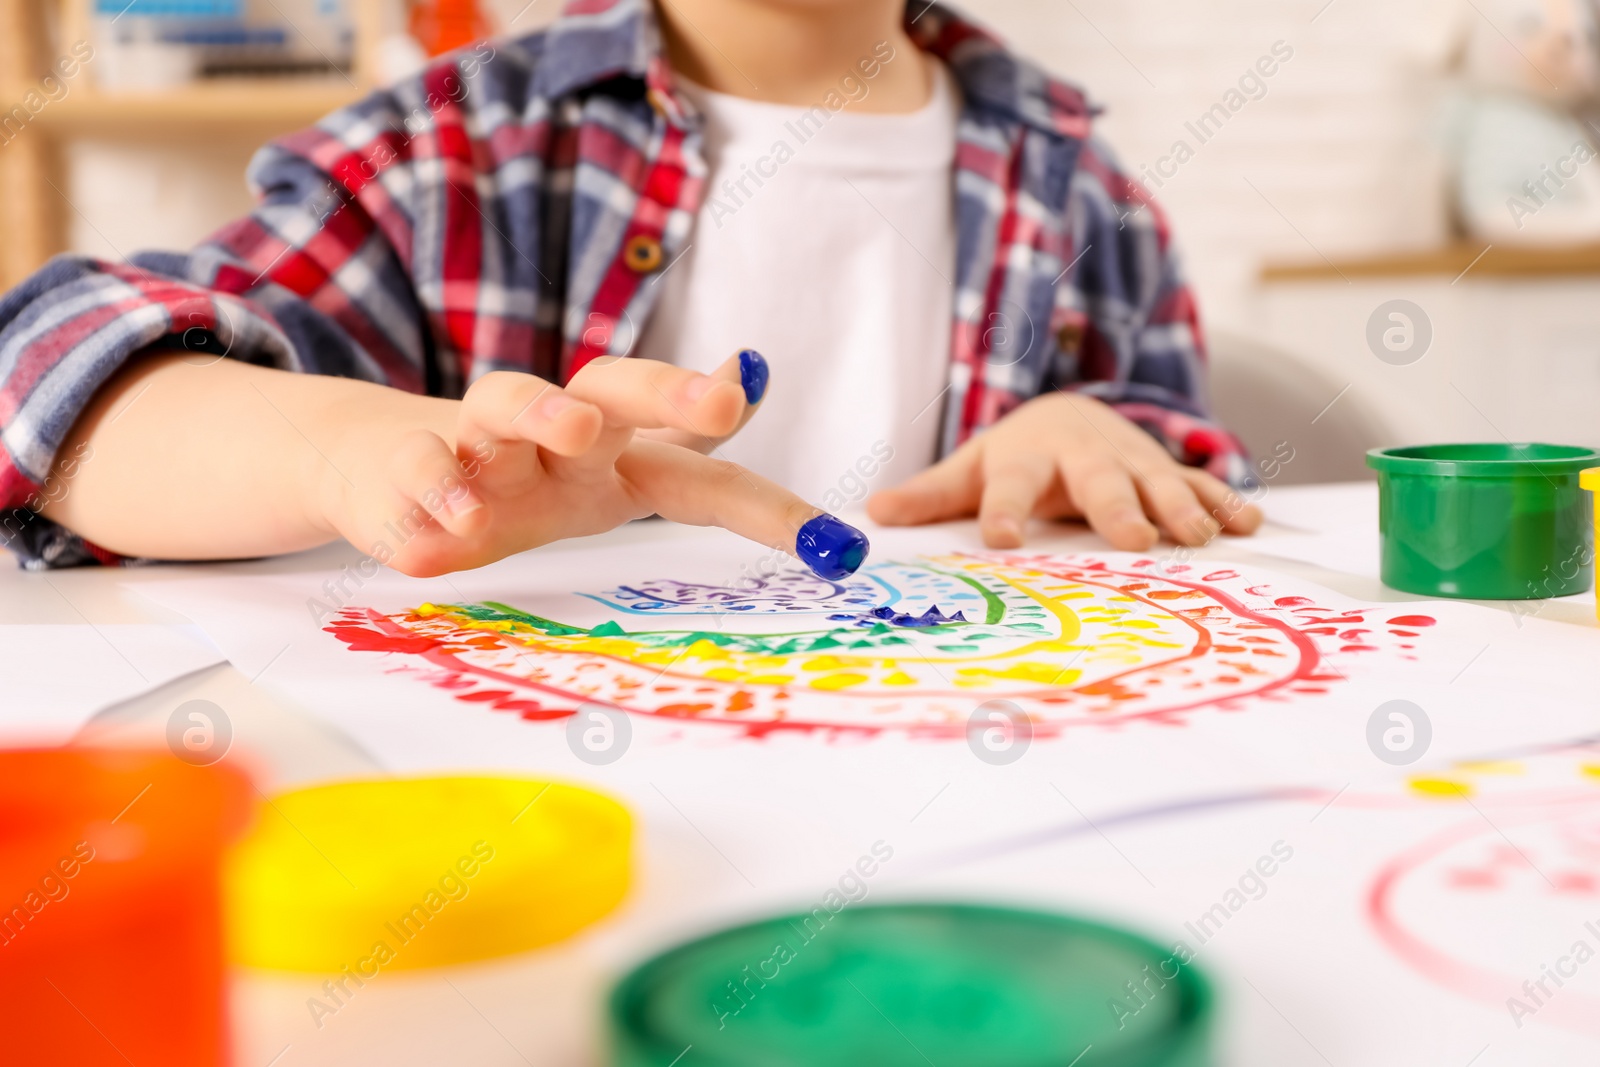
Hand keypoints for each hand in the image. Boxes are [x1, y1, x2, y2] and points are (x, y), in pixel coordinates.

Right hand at [315, 352, 862, 576]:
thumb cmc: (525, 476)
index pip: (705, 473)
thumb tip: (758, 377)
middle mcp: (557, 434)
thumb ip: (689, 458)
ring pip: (509, 405)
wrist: (385, 467)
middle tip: (724, 401)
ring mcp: (481, 444)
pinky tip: (456, 521)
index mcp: (619, 456)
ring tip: (576, 429)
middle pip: (614, 389)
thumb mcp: (613, 476)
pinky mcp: (408, 466)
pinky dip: (437, 486)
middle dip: (671, 391)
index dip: (769, 508)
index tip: (836, 547)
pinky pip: (421, 465)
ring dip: (546, 410)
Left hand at [867, 392, 1260, 549]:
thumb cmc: (1016, 456)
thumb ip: (931, 495)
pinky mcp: (1166, 470)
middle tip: (1134, 539)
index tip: (1001, 538)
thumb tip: (872, 512)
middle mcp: (1083, 457)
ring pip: (1158, 482)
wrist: (1069, 413)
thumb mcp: (972, 469)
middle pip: (1100, 482)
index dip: (1004, 511)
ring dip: (1181, 509)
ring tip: (1200, 538)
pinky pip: (1199, 484)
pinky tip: (1248, 527)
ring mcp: (1131, 461)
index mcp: (1026, 457)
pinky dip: (1224, 503)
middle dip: (1117, 507)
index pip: (1009, 486)